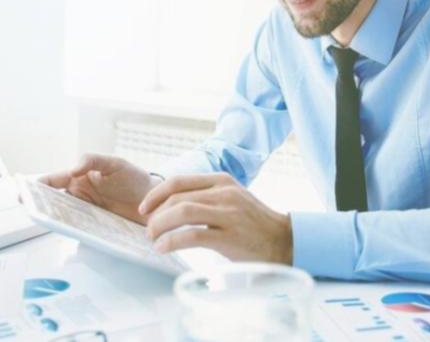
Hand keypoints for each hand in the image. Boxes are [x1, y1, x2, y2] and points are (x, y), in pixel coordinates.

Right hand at [39, 154, 158, 224]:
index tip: (25, 190)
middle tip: (28, 208)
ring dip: (53, 218)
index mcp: (80, 178)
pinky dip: (71, 230)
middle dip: (39, 203)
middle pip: (54, 200)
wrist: (156, 201)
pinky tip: (65, 230)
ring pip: (63, 216)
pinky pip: (79, 228)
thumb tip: (73, 169)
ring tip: (42, 219)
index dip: (38, 184)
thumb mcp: (114, 163)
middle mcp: (80, 196)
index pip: (53, 180)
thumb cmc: (134, 178)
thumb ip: (93, 161)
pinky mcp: (96, 227)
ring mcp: (87, 212)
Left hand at [138, 173, 292, 262]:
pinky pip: (193, 235)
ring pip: (182, 212)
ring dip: (161, 225)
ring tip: (153, 238)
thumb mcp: (232, 198)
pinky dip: (172, 241)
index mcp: (222, 181)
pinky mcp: (230, 236)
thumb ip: (206, 197)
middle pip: (177, 197)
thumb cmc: (253, 224)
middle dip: (156, 214)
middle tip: (148, 229)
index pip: (179, 181)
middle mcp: (225, 193)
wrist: (285, 241)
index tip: (144, 208)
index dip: (156, 194)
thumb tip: (170, 206)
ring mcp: (229, 213)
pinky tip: (164, 247)